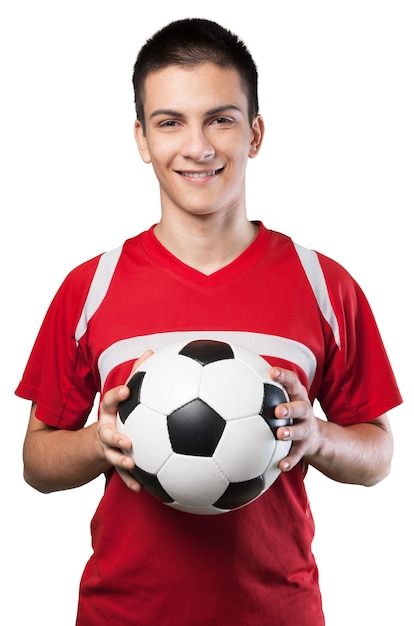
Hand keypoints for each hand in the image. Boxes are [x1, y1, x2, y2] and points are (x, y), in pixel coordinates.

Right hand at [97, 350, 152, 490]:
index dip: (116, 395)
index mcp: (110, 413)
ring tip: (132, 464)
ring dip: (121, 461)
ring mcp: (107, 448)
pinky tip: (141, 488)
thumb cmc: (119, 413)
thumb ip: (137, 374)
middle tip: (127, 440)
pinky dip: (131, 481)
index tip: (126, 391)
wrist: (93, 441)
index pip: (109, 402)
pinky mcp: (113, 462)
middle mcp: (105, 430)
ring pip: (112, 456)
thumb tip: (150, 351)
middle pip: (107, 433)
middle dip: (116, 436)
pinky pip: (122, 475)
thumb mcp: (123, 396)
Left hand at [270, 367, 320, 471]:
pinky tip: (281, 465)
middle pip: (301, 407)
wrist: (314, 436)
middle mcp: (304, 411)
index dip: (284, 376)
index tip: (272, 372)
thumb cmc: (289, 411)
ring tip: (281, 434)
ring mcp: (306, 429)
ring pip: (301, 430)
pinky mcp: (305, 446)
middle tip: (278, 410)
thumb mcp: (282, 396)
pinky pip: (297, 455)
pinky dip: (290, 460)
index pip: (293, 382)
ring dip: (291, 432)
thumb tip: (234, 375)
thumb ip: (263, 386)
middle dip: (290, 408)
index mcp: (296, 396)